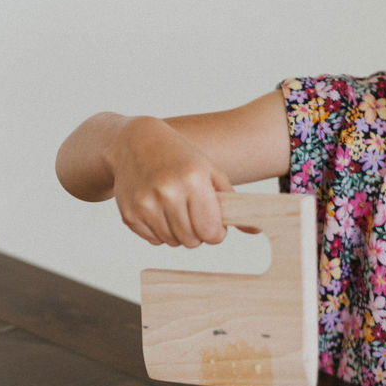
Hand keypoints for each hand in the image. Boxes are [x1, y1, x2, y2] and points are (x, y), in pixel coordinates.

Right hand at [106, 117, 232, 247]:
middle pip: (192, 241)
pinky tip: (158, 210)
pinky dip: (159, 231)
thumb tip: (256, 231)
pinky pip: (153, 240)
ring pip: (173, 242)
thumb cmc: (180, 157)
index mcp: (194, 180)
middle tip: (192, 214)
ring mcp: (146, 204)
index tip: (212, 222)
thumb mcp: (210, 172)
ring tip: (175, 210)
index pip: (212, 232)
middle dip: (197, 233)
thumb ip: (233, 202)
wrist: (135, 142)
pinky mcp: (129, 214)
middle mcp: (168, 193)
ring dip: (178, 233)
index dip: (216, 232)